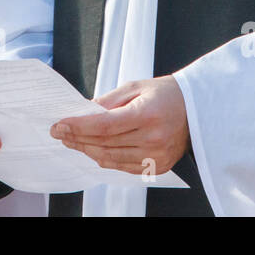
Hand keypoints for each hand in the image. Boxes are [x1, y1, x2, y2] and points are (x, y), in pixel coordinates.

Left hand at [49, 76, 188, 176]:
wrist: (195, 109)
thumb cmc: (165, 94)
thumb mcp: (134, 87)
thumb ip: (107, 101)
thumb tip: (82, 112)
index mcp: (148, 114)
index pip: (105, 125)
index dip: (79, 126)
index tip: (60, 124)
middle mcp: (153, 139)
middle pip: (105, 144)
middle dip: (77, 138)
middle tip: (59, 132)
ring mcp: (156, 156)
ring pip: (111, 159)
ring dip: (87, 150)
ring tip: (71, 141)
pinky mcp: (157, 167)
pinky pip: (122, 167)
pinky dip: (104, 159)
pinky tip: (92, 150)